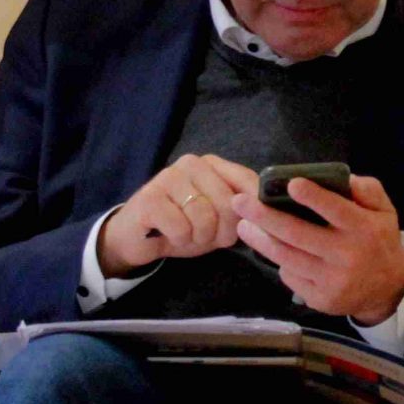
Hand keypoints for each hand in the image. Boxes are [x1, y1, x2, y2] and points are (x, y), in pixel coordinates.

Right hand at [99, 153, 260, 274]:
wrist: (138, 238)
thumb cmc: (184, 226)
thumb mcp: (219, 218)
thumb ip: (240, 210)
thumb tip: (265, 212)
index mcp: (213, 164)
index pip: (248, 182)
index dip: (253, 211)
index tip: (248, 227)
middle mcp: (192, 163)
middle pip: (229, 202)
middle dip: (225, 231)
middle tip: (212, 239)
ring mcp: (168, 177)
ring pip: (205, 216)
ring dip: (201, 237)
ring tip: (189, 236)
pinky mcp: (149, 198)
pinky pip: (181, 228)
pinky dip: (181, 240)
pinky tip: (170, 236)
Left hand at [230, 173, 403, 325]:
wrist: (388, 289)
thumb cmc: (379, 241)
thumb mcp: (385, 211)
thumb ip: (368, 190)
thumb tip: (345, 179)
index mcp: (363, 229)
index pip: (336, 210)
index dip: (313, 197)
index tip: (291, 184)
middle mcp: (346, 255)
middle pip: (297, 234)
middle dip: (265, 216)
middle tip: (240, 202)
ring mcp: (332, 280)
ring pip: (286, 257)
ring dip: (260, 240)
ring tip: (243, 225)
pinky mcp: (320, 299)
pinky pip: (290, 276)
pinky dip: (279, 261)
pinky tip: (273, 250)